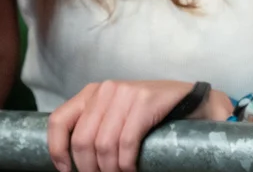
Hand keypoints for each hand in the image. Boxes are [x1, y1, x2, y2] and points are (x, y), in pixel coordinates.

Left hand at [47, 80, 231, 171]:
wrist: (194, 103)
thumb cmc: (151, 115)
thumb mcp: (115, 116)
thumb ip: (94, 128)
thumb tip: (71, 160)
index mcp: (92, 92)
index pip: (58, 121)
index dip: (58, 151)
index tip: (66, 171)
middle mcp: (106, 89)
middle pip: (82, 140)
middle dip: (88, 168)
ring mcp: (127, 93)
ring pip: (103, 145)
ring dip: (110, 170)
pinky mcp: (146, 102)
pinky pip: (126, 143)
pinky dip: (126, 164)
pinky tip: (132, 170)